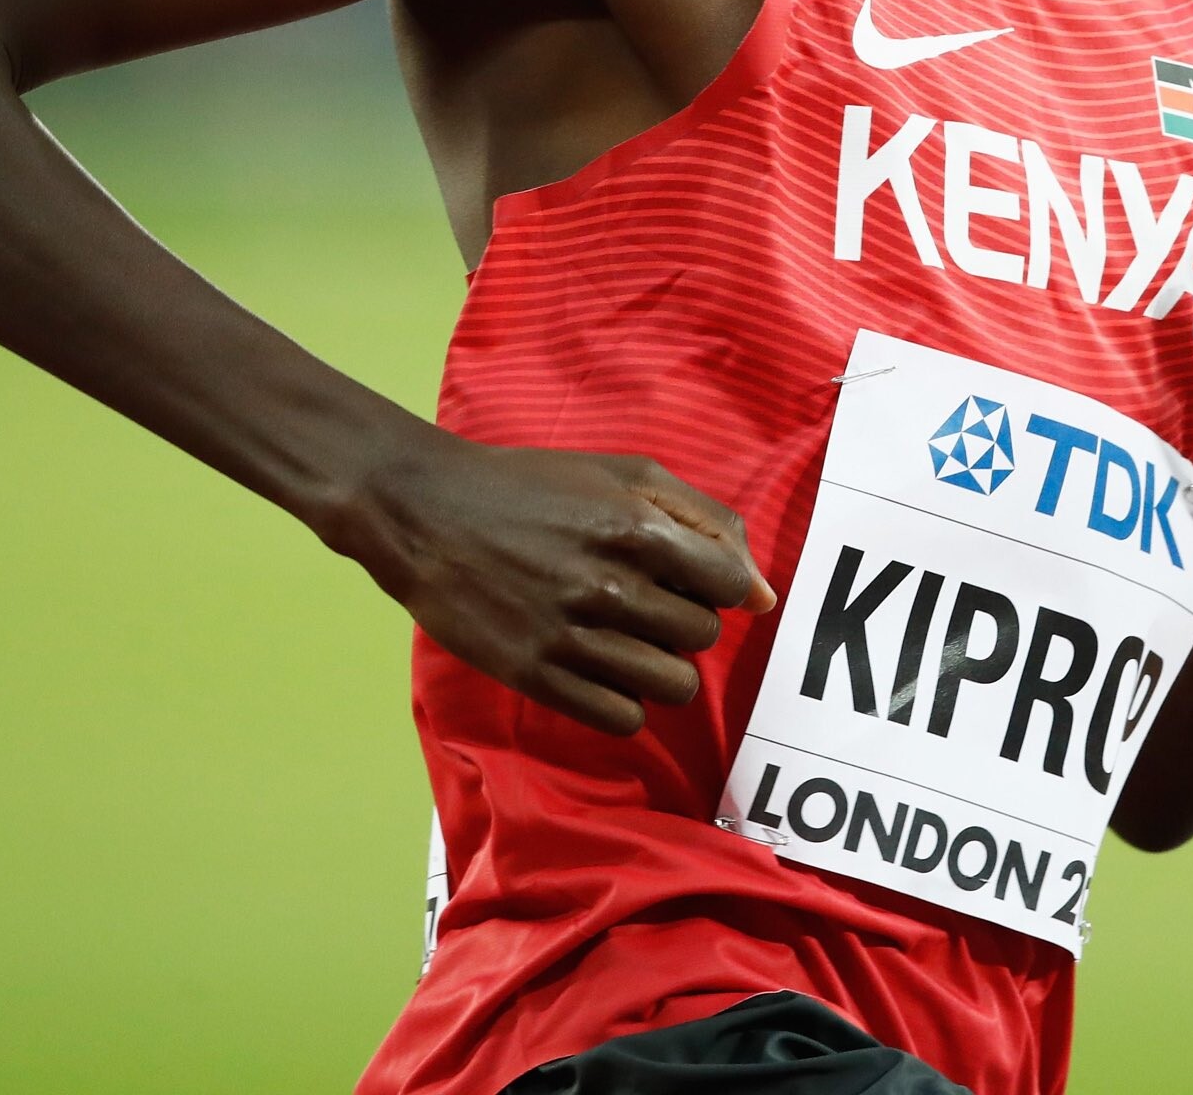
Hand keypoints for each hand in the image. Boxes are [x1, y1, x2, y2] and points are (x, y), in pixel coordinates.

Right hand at [316, 425, 774, 734]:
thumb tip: (765, 596)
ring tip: (622, 636)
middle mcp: (609, 585)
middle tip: (640, 599)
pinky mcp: (537, 676)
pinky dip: (623, 700)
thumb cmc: (533, 486)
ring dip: (658, 664)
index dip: (715, 583)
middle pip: (701, 636)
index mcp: (636, 528)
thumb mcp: (624, 473)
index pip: (729, 586)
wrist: (428, 512)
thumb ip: (705, 522)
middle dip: (683, 620)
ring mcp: (572, 636)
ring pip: (671, 685)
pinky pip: (623, 719)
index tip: (685, 576)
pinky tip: (598, 666)